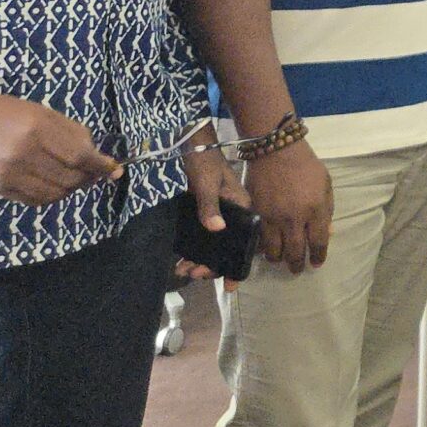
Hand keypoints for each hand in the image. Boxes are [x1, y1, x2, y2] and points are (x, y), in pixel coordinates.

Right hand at [0, 78, 120, 204]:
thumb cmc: (7, 112)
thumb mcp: (43, 113)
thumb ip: (72, 134)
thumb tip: (99, 158)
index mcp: (37, 130)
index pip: (80, 156)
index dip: (101, 166)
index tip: (115, 170)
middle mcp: (22, 155)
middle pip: (70, 178)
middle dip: (88, 178)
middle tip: (92, 173)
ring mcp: (8, 175)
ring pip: (55, 194)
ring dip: (70, 189)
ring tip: (72, 178)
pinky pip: (35, 201)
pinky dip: (51, 196)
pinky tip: (53, 185)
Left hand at [175, 125, 247, 281]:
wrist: (190, 141)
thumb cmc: (202, 160)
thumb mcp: (205, 182)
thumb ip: (209, 206)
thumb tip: (217, 230)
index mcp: (242, 207)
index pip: (244, 242)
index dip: (237, 264)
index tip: (229, 286)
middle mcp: (234, 214)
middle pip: (229, 247)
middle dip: (213, 266)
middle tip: (192, 275)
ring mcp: (220, 213)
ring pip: (215, 244)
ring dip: (202, 260)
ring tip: (182, 270)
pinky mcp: (206, 211)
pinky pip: (204, 236)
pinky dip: (194, 250)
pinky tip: (182, 259)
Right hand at [244, 138, 332, 271]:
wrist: (276, 150)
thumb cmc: (306, 166)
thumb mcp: (325, 184)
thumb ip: (327, 210)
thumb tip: (327, 233)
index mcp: (316, 209)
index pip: (318, 242)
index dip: (318, 257)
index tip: (317, 263)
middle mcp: (294, 217)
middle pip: (295, 252)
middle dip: (297, 265)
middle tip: (297, 269)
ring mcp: (273, 217)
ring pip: (273, 251)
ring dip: (278, 259)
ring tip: (281, 260)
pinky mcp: (255, 214)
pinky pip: (258, 239)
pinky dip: (262, 247)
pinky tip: (266, 249)